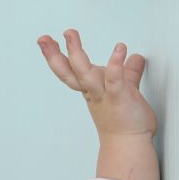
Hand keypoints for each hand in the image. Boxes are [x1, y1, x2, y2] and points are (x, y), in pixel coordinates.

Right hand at [36, 29, 156, 139]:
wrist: (130, 145)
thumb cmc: (126, 122)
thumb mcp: (124, 91)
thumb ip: (129, 73)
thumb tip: (134, 58)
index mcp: (91, 89)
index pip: (69, 71)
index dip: (56, 56)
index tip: (46, 41)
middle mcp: (93, 91)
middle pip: (68, 72)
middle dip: (54, 55)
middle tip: (44, 39)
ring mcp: (104, 95)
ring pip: (84, 74)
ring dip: (75, 54)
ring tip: (69, 35)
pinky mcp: (119, 98)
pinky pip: (115, 80)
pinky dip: (116, 64)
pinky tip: (119, 48)